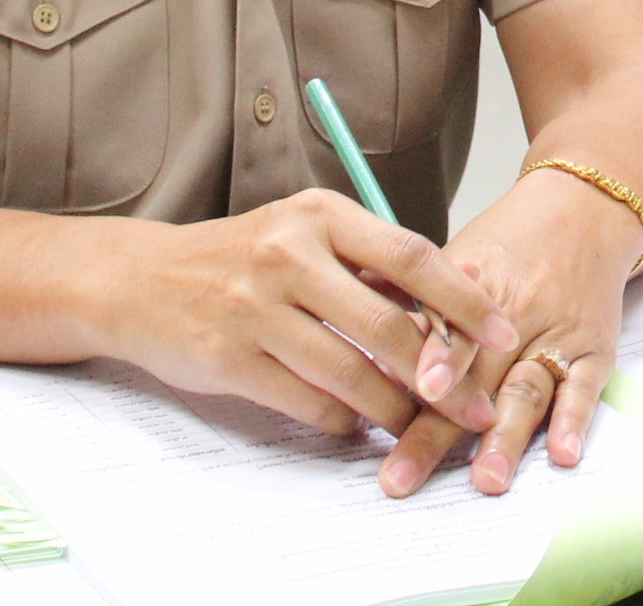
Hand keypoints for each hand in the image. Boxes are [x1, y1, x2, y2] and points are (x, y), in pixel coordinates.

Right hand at [95, 190, 512, 497]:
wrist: (141, 281)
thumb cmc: (242, 256)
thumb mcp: (306, 235)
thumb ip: (368, 263)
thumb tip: (452, 303)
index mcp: (320, 216)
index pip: (412, 257)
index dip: (463, 300)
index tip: (501, 333)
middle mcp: (289, 256)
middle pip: (388, 326)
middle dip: (442, 375)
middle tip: (473, 406)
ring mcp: (255, 309)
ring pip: (351, 373)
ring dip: (393, 409)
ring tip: (418, 425)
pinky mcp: (229, 359)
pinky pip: (307, 401)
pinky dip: (341, 421)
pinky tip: (354, 425)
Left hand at [413, 164, 642, 495]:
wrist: (585, 211)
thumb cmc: (511, 242)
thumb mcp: (456, 256)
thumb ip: (405, 296)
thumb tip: (344, 310)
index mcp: (472, 287)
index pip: (443, 331)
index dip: (427, 362)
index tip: (399, 391)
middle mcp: (513, 314)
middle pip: (473, 378)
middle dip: (438, 429)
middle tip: (405, 474)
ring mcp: (554, 334)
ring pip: (526, 389)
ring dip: (506, 437)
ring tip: (487, 478)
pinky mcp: (593, 351)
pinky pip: (585, 388)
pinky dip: (573, 420)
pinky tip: (562, 452)